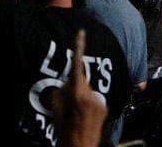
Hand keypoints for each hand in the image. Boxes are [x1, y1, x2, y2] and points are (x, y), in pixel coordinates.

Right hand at [53, 30, 106, 146]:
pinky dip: (89, 104)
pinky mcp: (105, 107)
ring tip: (77, 113)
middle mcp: (91, 94)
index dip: (79, 47)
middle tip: (69, 102)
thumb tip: (67, 82)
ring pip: (88, 91)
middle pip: (81, 80)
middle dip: (75, 86)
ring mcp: (100, 101)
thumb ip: (62, 90)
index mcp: (77, 92)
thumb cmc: (64, 129)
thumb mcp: (55, 108)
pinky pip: (94, 99)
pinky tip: (84, 116)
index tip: (82, 33)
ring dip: (83, 97)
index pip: (77, 65)